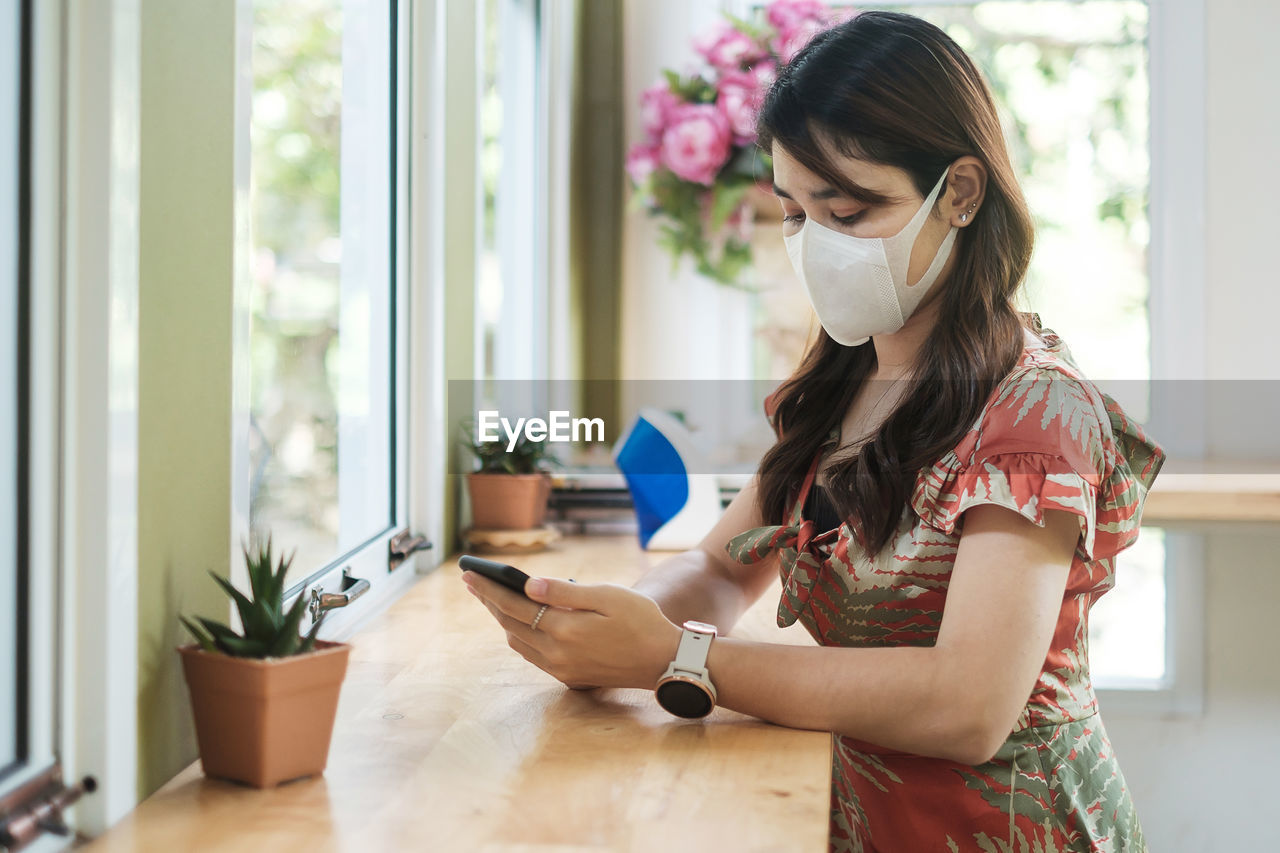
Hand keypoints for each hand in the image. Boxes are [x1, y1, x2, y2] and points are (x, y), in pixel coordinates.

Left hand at [461, 571, 682, 690]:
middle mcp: (557, 653)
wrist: (664, 661)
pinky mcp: (569, 677)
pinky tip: (519, 624)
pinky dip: (519, 636)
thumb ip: (565, 592)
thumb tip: (528, 585)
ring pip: (517, 642)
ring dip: (502, 620)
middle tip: (473, 582)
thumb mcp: (608, 596)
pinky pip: (532, 655)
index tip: (469, 574)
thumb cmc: (641, 620)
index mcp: (565, 629)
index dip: (489, 588)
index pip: (513, 605)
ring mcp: (561, 668)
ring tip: (493, 599)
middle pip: (509, 624)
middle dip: (489, 601)